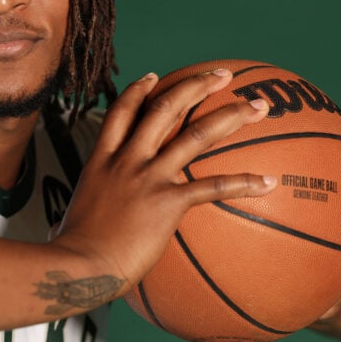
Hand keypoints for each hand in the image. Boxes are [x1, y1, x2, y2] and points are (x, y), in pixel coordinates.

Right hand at [50, 69, 277, 291]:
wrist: (78, 266)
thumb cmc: (71, 254)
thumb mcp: (75, 216)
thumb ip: (92, 209)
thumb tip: (86, 225)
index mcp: (102, 160)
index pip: (121, 112)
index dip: (138, 90)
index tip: (155, 76)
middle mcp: (126, 160)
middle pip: (164, 108)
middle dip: (196, 85)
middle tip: (222, 75)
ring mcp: (147, 177)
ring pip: (195, 134)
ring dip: (230, 116)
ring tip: (259, 107)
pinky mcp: (167, 202)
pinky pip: (212, 186)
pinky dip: (243, 183)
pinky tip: (269, 182)